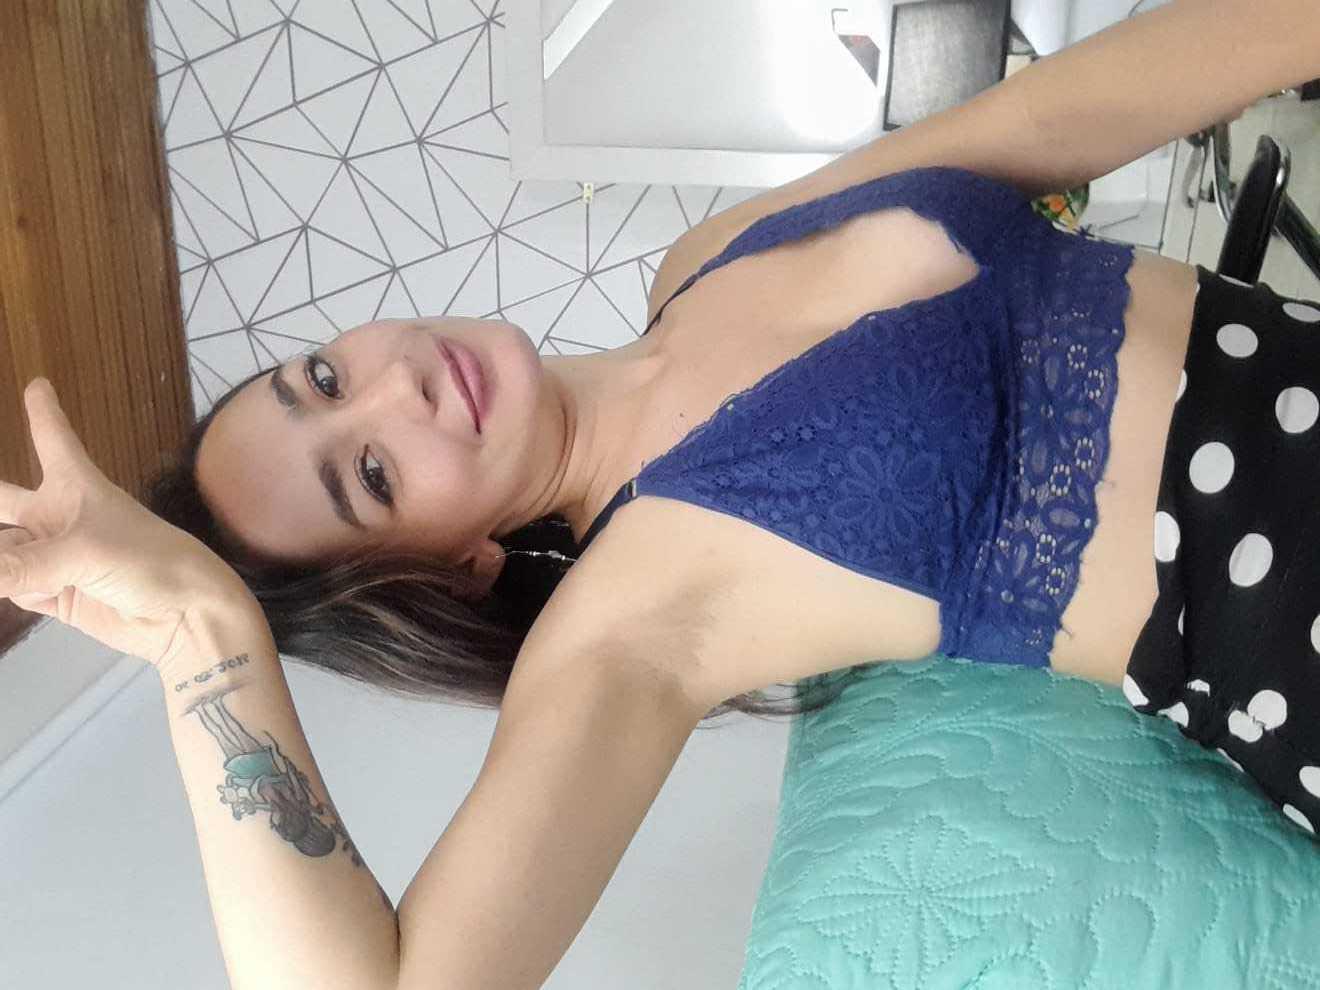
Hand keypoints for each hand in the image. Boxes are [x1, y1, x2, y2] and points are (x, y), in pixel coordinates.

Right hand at [0, 377, 257, 668]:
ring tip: (14, 564)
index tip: (39, 384)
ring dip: (1, 558)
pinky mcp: (55, 594)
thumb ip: (22, 565)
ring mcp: (55, 557)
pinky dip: (10, 590)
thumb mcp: (85, 553)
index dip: (45, 413)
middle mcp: (60, 517)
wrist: (185, 616)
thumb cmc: (149, 562)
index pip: (55, 439)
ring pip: (3, 550)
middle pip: (4, 500)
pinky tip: (39, 594)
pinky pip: (14, 586)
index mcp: (78, 486)